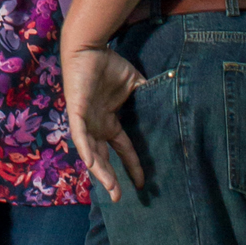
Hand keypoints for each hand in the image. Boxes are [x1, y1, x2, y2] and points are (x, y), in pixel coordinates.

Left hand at [62, 40, 145, 200]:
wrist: (89, 46)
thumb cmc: (107, 64)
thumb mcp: (134, 84)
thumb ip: (147, 97)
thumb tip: (169, 104)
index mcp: (108, 121)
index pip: (122, 148)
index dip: (132, 165)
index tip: (143, 182)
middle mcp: (96, 125)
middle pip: (104, 158)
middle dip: (111, 178)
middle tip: (120, 197)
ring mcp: (85, 121)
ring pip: (91, 152)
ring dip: (100, 171)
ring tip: (110, 189)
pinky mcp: (76, 112)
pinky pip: (79, 134)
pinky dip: (85, 148)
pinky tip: (91, 163)